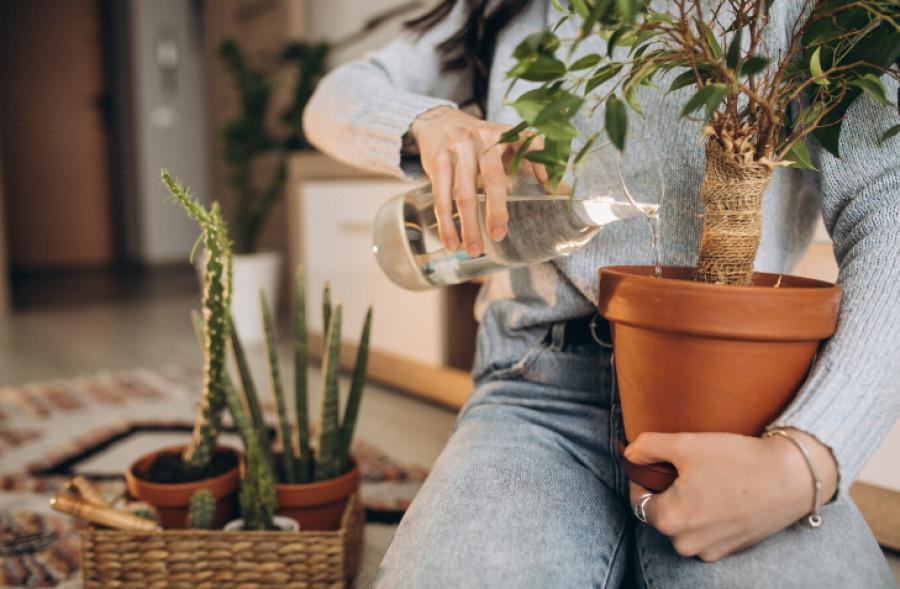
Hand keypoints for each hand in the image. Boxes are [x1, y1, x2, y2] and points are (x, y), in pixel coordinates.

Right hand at [409, 106, 546, 256]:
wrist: (439, 121)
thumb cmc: (481, 139)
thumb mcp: (508, 141)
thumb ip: (534, 161)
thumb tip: (562, 191)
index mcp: (505, 134)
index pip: (529, 144)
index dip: (540, 164)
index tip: (547, 187)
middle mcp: (482, 140)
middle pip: (491, 179)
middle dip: (496, 210)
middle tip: (498, 236)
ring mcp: (457, 151)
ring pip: (463, 194)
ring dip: (468, 226)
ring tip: (474, 250)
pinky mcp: (437, 162)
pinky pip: (441, 197)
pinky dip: (445, 223)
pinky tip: (451, 242)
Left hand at [626, 430, 837, 561]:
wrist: (791, 477)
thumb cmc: (736, 460)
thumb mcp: (685, 444)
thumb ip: (648, 447)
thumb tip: (629, 453)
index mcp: (669, 520)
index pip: (638, 498)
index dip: (642, 477)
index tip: (654, 462)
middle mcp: (686, 544)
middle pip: (661, 514)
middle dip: (667, 492)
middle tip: (685, 468)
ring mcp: (710, 551)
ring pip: (684, 525)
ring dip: (687, 505)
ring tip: (706, 480)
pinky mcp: (731, 550)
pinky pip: (706, 533)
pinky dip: (708, 516)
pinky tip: (723, 494)